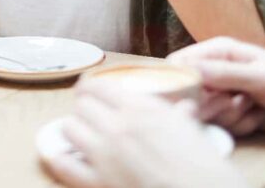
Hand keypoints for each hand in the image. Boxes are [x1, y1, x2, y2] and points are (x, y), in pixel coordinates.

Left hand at [45, 81, 246, 187]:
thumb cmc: (205, 169)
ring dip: (73, 129)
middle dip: (84, 109)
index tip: (87, 89)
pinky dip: (59, 158)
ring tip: (79, 134)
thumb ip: (181, 118)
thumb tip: (184, 109)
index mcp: (141, 108)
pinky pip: (64, 165)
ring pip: (69, 128)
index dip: (89, 87)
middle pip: (82, 105)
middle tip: (88, 114)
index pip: (99, 86)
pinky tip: (60, 155)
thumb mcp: (194, 133)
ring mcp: (105, 156)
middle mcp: (118, 126)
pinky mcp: (98, 183)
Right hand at [166, 37, 264, 135]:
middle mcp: (216, 71)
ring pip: (207, 114)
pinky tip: (259, 116)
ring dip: (233, 117)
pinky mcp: (230, 115)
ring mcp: (222, 94)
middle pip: (191, 94)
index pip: (180, 63)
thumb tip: (189, 69)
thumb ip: (224, 74)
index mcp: (218, 51)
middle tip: (240, 102)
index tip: (199, 96)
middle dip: (216, 105)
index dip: (181, 81)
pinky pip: (222, 127)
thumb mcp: (259, 76)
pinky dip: (242, 126)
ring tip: (254, 106)